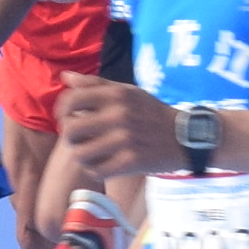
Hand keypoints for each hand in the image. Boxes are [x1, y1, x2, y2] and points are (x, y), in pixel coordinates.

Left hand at [54, 75, 182, 185]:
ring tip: (90, 153)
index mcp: (116, 95)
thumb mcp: (128, 92)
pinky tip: (102, 165)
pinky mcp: (131, 161)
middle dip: (69, 136)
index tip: (67, 119)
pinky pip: (96, 171)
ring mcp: (125, 140)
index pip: (71, 100)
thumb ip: (95, 84)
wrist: (186, 137)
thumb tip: (65, 77)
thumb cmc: (151, 113)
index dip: (61, 111)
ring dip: (81, 156)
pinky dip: (95, 170)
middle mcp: (119, 115)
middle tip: (78, 139)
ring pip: (80, 154)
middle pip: (70, 129)